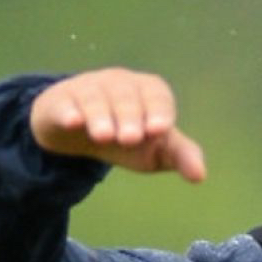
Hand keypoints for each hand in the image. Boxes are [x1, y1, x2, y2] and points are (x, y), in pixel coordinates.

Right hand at [29, 68, 205, 180]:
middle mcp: (119, 84)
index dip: (158, 111)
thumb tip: (200, 177)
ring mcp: (88, 88)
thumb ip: (181, 156)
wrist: (79, 129)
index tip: (158, 130)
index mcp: (148, 92)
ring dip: (101, 116)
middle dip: (130, 116)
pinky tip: (73, 122)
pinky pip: (65, 104)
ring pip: (96, 99)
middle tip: (131, 138)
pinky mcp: (61, 101)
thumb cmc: (127, 137)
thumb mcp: (156, 149)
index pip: (157, 96)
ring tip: (104, 136)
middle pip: (126, 97)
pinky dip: (70, 112)